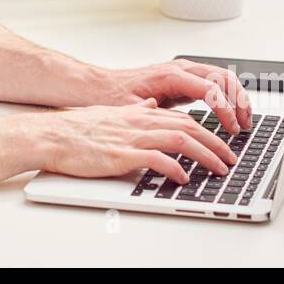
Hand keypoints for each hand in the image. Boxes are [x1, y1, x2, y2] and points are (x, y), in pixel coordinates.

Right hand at [37, 99, 238, 184]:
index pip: (184, 118)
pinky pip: (158, 160)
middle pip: (190, 127)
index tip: (221, 144)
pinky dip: (175, 168)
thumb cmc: (79, 130)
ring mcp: (133, 137)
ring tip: (219, 169)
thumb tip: (152, 105)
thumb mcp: (113, 114)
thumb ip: (136, 111)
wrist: (53, 135)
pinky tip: (184, 178)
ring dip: (205, 155)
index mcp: (140, 114)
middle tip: (230, 159)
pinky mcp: (123, 154)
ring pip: (181, 140)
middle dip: (215, 144)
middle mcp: (141, 122)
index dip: (207, 131)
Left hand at [101, 60, 252, 133]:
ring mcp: (183, 71)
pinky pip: (213, 82)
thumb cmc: (112, 98)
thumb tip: (182, 130)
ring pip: (221, 77)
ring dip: (236, 96)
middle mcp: (180, 69)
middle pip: (222, 77)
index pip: (210, 89)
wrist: (98, 86)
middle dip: (238, 101)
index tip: (232, 129)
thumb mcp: (133, 110)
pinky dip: (227, 95)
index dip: (225, 109)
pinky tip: (230, 113)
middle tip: (245, 125)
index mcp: (170, 76)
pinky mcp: (183, 79)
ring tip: (244, 120)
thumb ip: (159, 116)